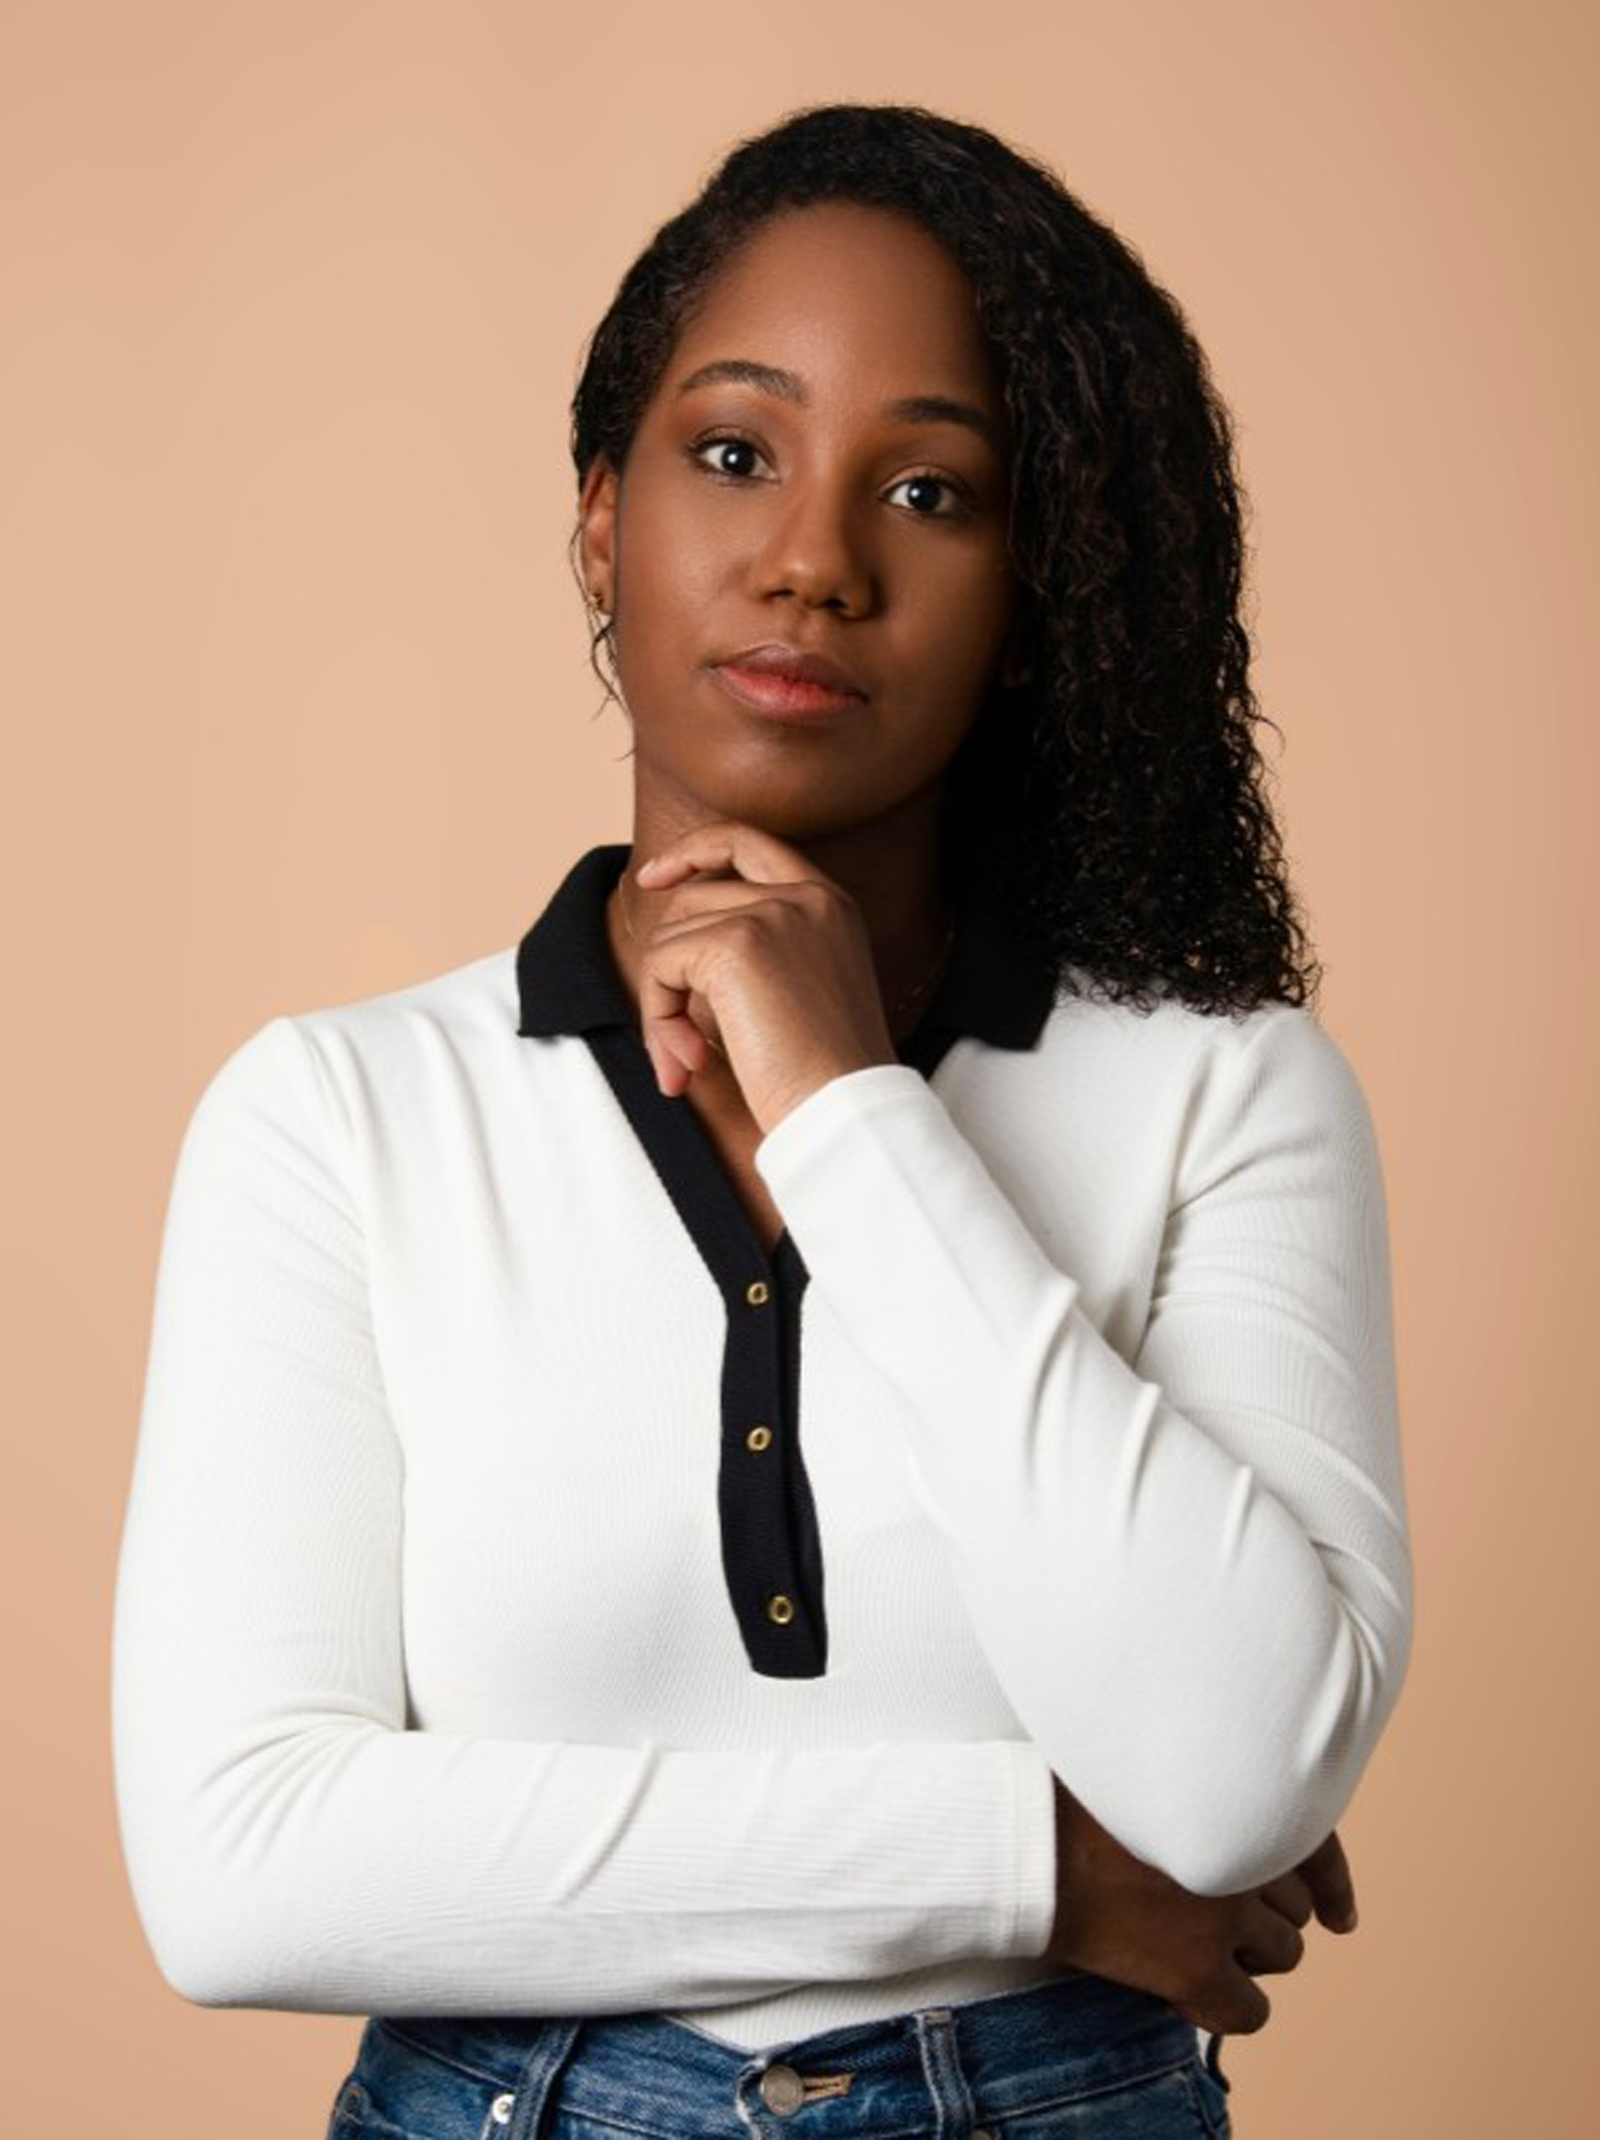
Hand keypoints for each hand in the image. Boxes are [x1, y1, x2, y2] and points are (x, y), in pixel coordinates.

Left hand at [627, 822, 899, 1132]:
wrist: (846, 1112)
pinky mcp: (734, 944)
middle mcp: (805, 896)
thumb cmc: (826, 1077)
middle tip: (676, 1043)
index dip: (693, 851)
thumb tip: (673, 945)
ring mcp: (771, 914)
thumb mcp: (804, 994)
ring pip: (670, 938)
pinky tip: (690, 1065)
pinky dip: (659, 1020)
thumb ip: (760, 953)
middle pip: (693, 897)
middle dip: (669, 968)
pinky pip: (660, 966)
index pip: (749, 842)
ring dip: (662, 1009)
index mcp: (830, 903)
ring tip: (688, 1064)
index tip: (654, 879)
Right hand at [1042, 1777, 1357, 2035]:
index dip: (1333, 1886)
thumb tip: (1227, 1806)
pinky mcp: (1198, 1972)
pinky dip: (1228, 2005)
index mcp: (1244, 1799)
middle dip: (1262, 1912)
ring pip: (1285, 1954)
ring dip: (1248, 1952)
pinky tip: (1191, 1991)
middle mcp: (1248, 1856)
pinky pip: (1250, 2011)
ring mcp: (1227, 1917)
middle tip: (1214, 1913)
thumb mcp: (1151, 1767)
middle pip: (1295, 1906)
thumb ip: (1204, 1785)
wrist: (1028, 1844)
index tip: (1339, 1914)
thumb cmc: (1074, 1794)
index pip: (1320, 1848)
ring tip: (1195, 1943)